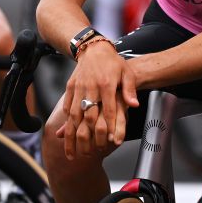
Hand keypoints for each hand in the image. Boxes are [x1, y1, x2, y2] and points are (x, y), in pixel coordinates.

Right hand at [58, 41, 138, 158]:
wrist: (93, 48)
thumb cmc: (113, 62)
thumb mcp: (126, 73)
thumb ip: (129, 90)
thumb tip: (134, 105)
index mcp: (107, 84)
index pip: (109, 110)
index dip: (110, 127)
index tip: (111, 142)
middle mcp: (91, 87)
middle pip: (88, 117)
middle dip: (87, 138)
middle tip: (87, 155)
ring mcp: (78, 87)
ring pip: (74, 115)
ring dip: (72, 135)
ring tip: (71, 152)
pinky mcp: (70, 87)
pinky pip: (67, 106)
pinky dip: (67, 120)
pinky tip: (67, 132)